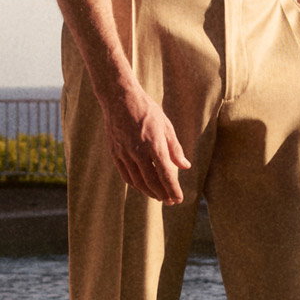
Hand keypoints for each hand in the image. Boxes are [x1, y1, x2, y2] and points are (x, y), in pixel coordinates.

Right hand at [101, 82, 190, 204]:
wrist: (119, 98)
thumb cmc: (147, 110)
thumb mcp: (166, 125)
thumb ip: (175, 148)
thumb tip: (185, 167)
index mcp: (154, 143)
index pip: (165, 174)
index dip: (173, 189)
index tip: (179, 199)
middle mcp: (138, 151)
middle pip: (151, 182)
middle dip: (163, 194)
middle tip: (170, 201)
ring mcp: (124, 153)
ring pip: (138, 181)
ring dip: (149, 192)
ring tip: (159, 196)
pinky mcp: (115, 153)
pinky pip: (126, 175)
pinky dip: (135, 184)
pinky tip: (143, 186)